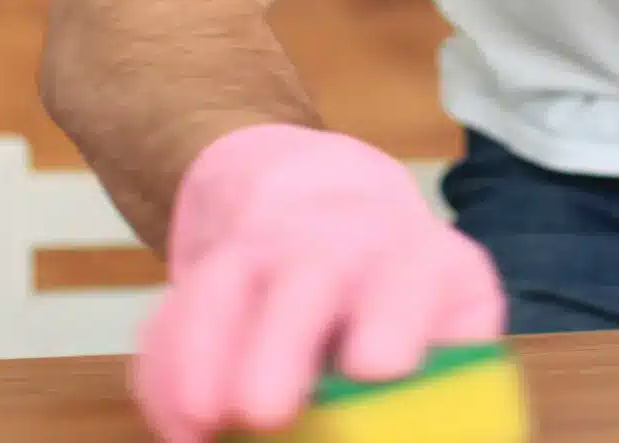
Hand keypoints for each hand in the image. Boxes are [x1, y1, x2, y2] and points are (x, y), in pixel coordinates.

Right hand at [130, 124, 504, 441]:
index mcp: (416, 258)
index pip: (410, 275)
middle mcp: (339, 240)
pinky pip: (175, 308)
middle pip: (309, 274)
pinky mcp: (208, 267)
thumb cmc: (406, 294)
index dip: (393, 317)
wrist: (325, 198)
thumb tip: (444, 429)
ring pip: (227, 282)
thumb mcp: (451, 316)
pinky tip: (182, 424)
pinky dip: (168, 369)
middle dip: (282, 343)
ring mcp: (265, 246)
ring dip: (205, 356)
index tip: (379, 368)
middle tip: (267, 412)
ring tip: (202, 425)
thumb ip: (450, 377)